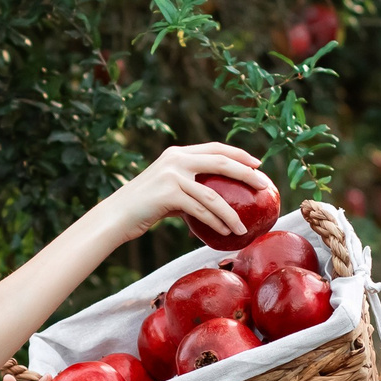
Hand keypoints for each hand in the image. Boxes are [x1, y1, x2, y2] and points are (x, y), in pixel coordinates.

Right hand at [100, 142, 272, 242]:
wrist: (115, 216)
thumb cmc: (143, 207)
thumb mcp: (167, 189)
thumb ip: (188, 187)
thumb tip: (214, 201)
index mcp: (178, 154)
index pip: (215, 148)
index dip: (239, 154)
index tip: (257, 164)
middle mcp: (176, 159)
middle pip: (222, 162)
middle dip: (247, 174)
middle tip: (264, 186)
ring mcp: (172, 175)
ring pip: (214, 194)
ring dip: (231, 213)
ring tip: (243, 227)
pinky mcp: (169, 194)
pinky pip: (201, 211)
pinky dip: (216, 222)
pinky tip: (226, 232)